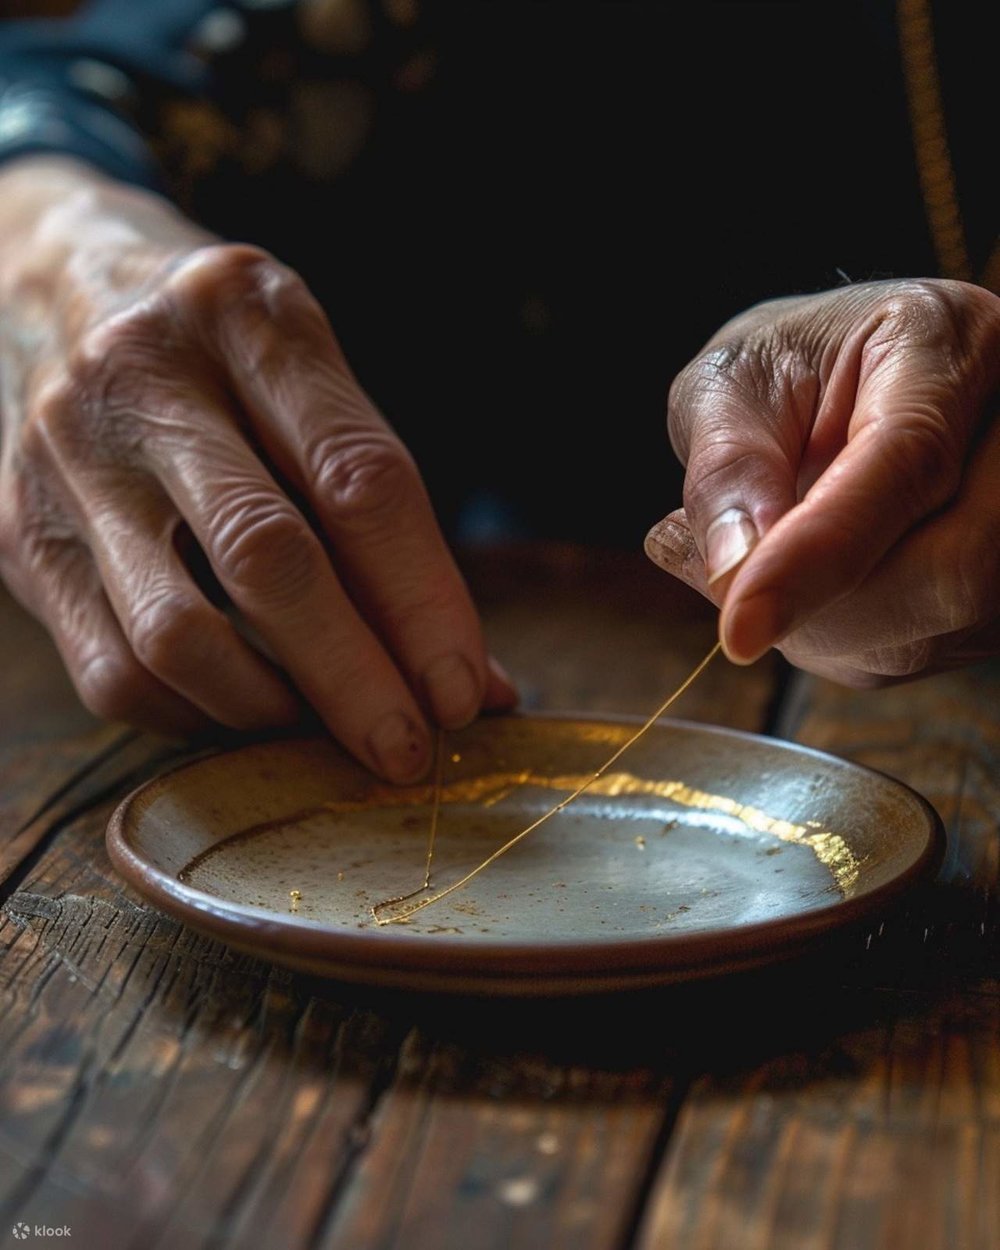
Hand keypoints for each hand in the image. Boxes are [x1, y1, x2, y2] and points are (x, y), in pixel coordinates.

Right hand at [0, 158, 514, 776]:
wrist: (40, 288)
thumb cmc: (214, 353)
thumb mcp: (305, 378)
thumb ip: (384, 516)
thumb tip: (473, 684)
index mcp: (248, 317)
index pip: (359, 480)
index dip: (424, 604)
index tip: (462, 693)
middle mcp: (146, 376)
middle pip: (269, 559)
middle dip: (354, 680)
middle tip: (407, 749)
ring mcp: (66, 458)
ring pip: (177, 635)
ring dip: (267, 708)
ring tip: (315, 722)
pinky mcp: (18, 534)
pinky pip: (111, 672)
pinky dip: (191, 716)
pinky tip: (236, 708)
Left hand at [645, 279, 999, 685]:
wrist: (825, 383)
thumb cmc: (777, 373)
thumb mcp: (727, 386)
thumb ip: (727, 468)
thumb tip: (736, 570)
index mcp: (952, 342)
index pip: (909, 461)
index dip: (819, 553)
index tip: (737, 626)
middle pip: (951, 568)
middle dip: (819, 609)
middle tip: (724, 578)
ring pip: (938, 628)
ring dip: (820, 631)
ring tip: (758, 569)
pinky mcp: (998, 591)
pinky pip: (921, 652)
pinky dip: (840, 643)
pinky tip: (804, 592)